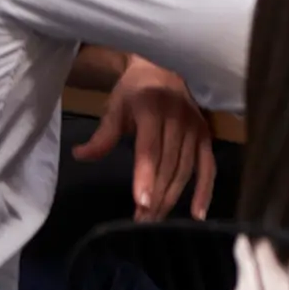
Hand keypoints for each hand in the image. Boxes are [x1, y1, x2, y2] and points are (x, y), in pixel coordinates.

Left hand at [73, 58, 214, 221]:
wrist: (165, 67)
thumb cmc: (135, 91)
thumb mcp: (115, 107)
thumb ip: (103, 134)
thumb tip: (80, 155)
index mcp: (153, 110)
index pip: (150, 149)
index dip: (146, 175)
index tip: (142, 202)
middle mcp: (178, 119)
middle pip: (168, 165)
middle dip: (156, 195)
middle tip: (141, 221)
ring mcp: (195, 128)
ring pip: (185, 169)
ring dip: (171, 197)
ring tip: (155, 219)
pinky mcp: (206, 135)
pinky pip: (208, 166)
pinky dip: (205, 190)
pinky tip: (197, 214)